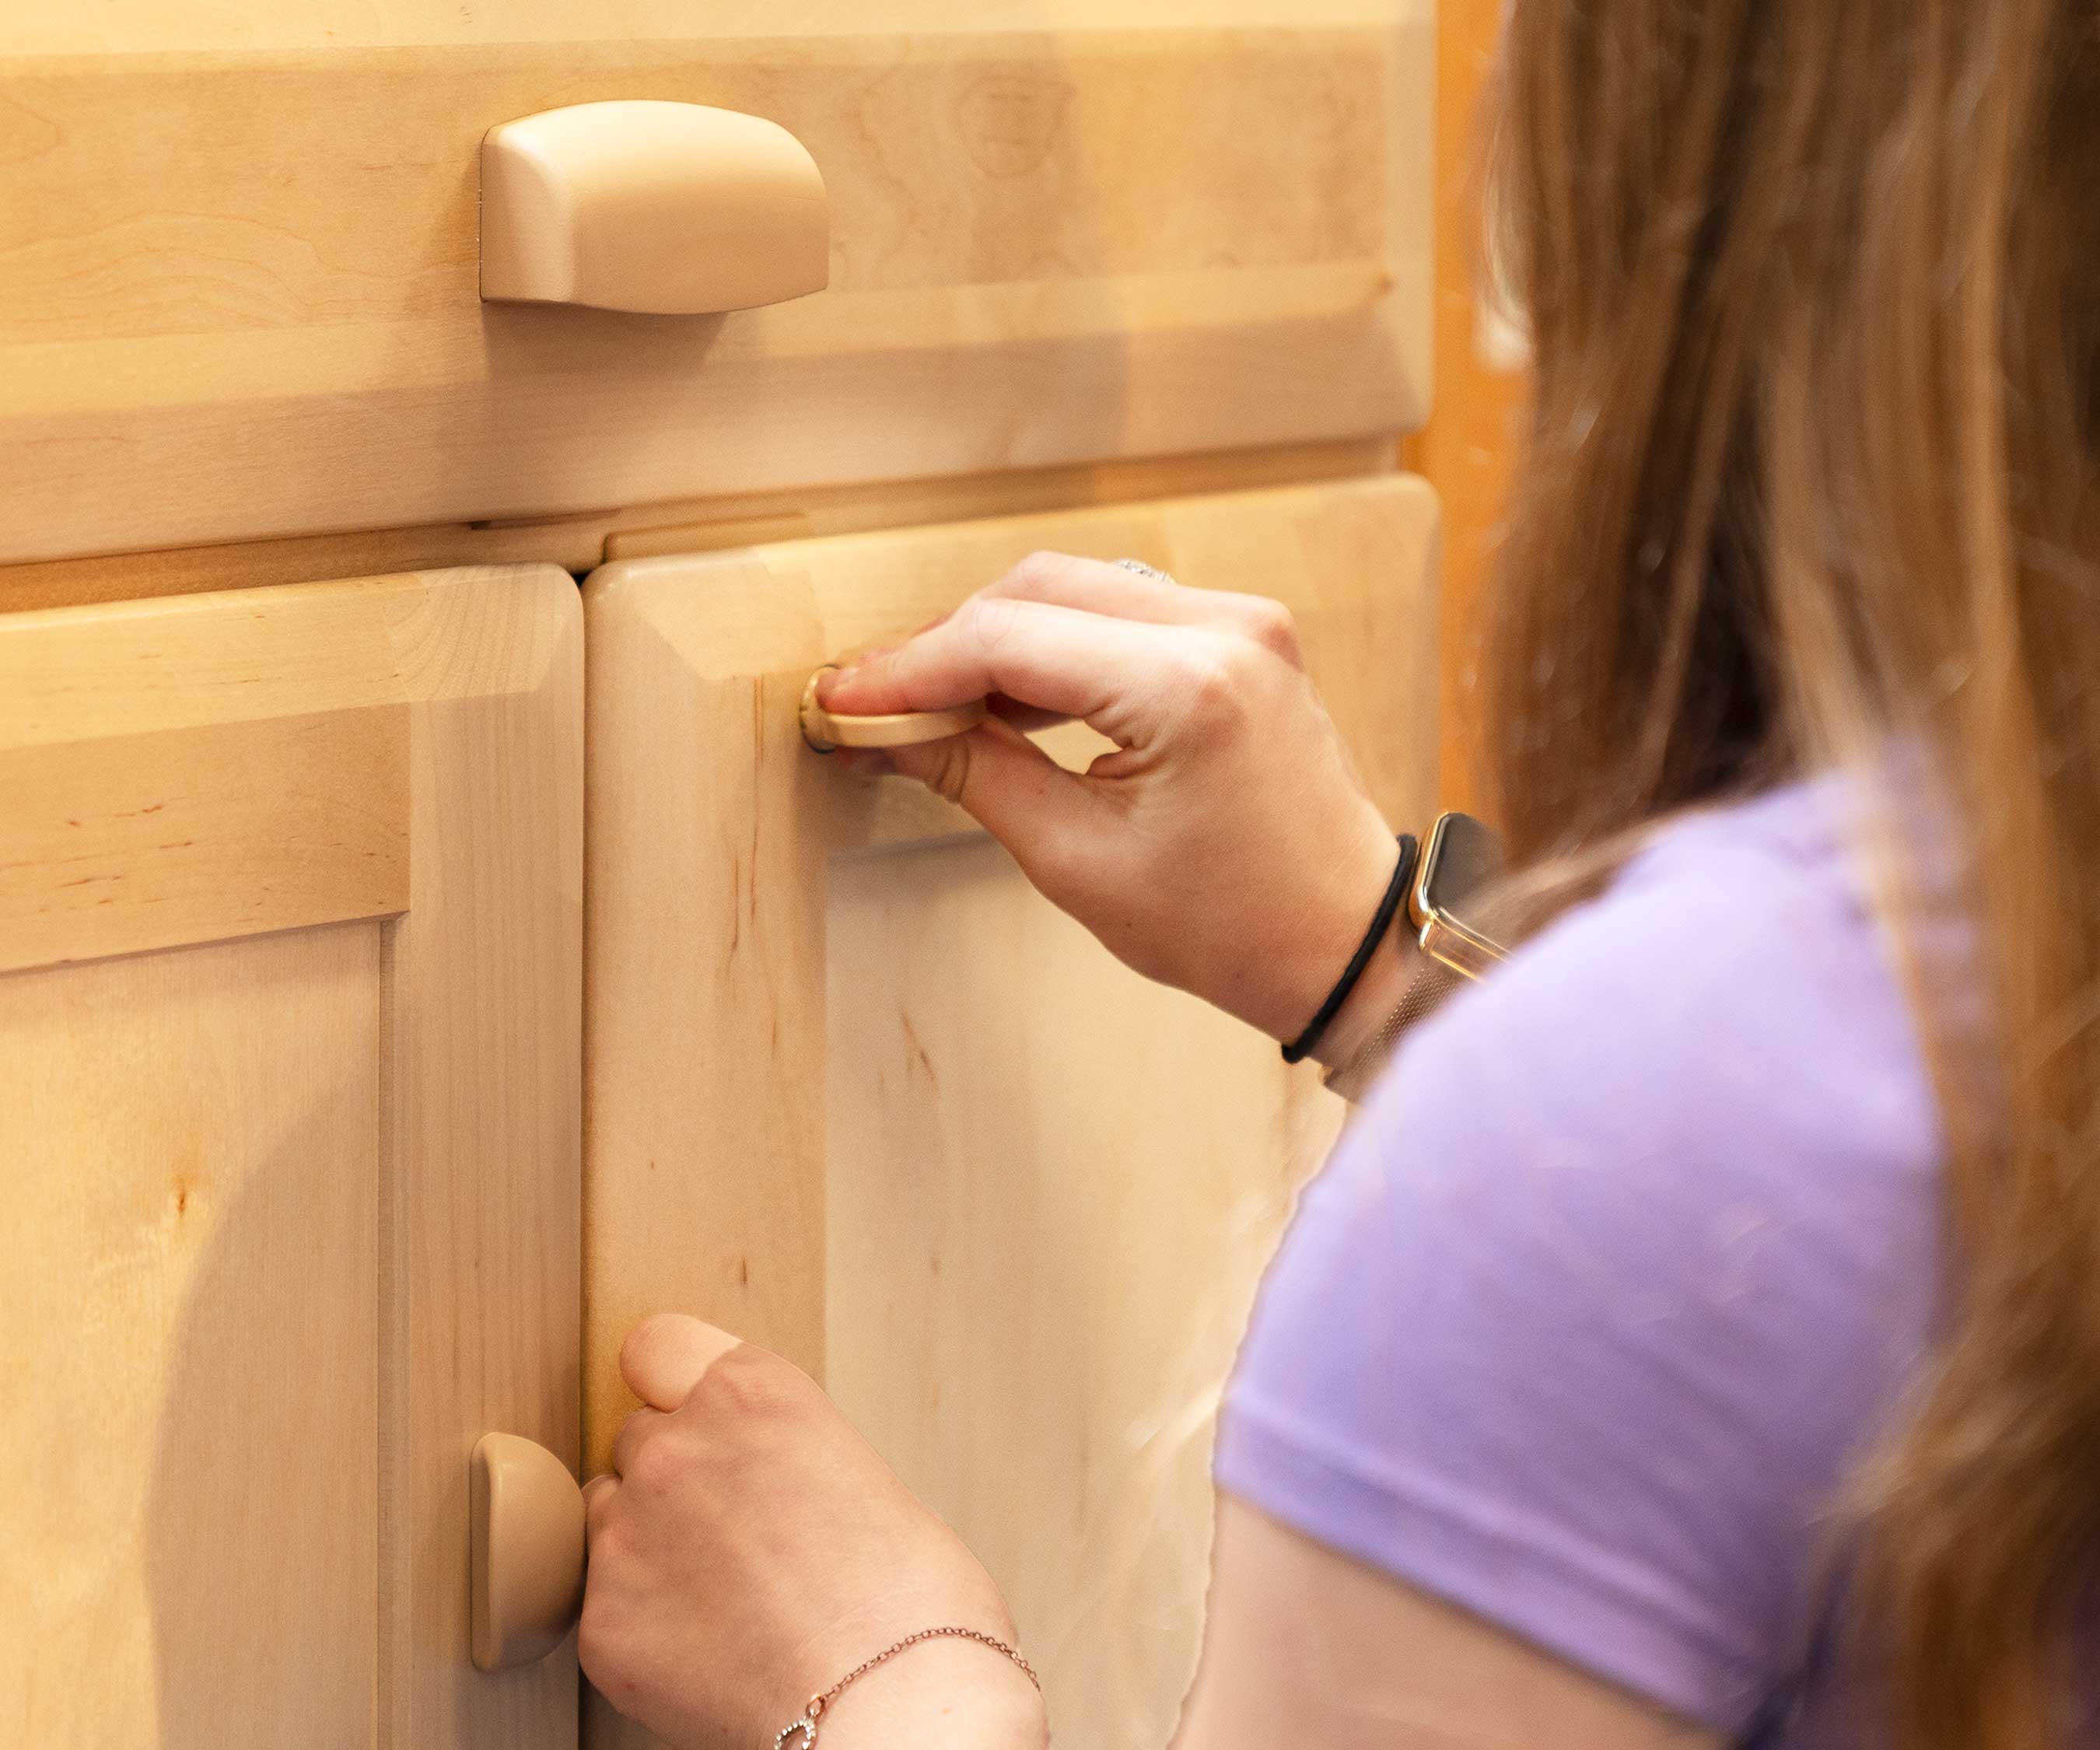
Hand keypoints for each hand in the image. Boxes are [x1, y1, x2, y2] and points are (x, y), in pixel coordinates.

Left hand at [580, 1314, 1046, 1749]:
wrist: (893, 1706)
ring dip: (647, 1540)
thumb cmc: (910, 1603)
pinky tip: (707, 1646)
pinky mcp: (603, 1618)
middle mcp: (679, 1444)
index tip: (685, 1411)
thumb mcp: (859, 1476)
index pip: (658, 1346)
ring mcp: (631, 1531)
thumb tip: (763, 1480)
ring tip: (721, 1594)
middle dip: (674, 1473)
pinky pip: (604, 1602)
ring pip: (609, 1513)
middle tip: (731, 1531)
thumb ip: (786, 1454)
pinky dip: (642, 1621)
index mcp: (753, 1392)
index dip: (672, 1384)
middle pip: (640, 1435)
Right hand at [819, 553, 1400, 1047]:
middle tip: (875, 706)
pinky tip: (1003, 699)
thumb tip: (887, 732)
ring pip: (1075, 589)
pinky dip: (1054, 645)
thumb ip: (975, 776)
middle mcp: (1225, 629)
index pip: (1007, 640)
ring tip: (929, 710)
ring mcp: (1243, 621)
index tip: (844, 703)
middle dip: (945, 645)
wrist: (1343, 943)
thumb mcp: (1080, 863)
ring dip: (995, 640)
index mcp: (1189, 688)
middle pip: (1037, 589)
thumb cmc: (1233, 927)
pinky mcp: (1244, 634)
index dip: (909, 669)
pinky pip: (1121, 609)